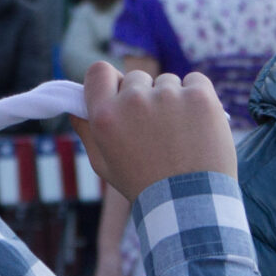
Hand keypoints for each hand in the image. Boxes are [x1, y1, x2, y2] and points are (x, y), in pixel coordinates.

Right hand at [72, 62, 236, 201]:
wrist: (189, 203)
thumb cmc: (144, 185)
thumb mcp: (105, 164)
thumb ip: (88, 132)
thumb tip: (75, 108)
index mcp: (105, 115)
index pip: (99, 71)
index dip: (111, 81)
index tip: (121, 93)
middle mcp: (133, 100)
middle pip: (137, 77)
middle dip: (145, 96)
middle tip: (156, 129)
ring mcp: (168, 95)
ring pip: (167, 81)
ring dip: (172, 98)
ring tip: (180, 134)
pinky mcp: (199, 96)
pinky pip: (195, 80)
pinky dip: (197, 97)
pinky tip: (197, 124)